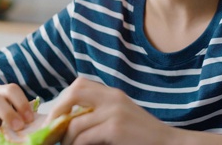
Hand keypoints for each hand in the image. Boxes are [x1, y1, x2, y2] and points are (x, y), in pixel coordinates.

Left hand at [44, 77, 175, 144]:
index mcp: (114, 93)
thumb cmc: (142, 135)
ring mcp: (114, 112)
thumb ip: (100, 112)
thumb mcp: (121, 116)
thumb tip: (69, 120)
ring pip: (74, 122)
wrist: (168, 144)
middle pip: (74, 92)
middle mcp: (113, 98)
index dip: (63, 99)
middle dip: (57, 111)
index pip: (79, 84)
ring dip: (65, 139)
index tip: (57, 117)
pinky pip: (84, 137)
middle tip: (52, 130)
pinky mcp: (115, 129)